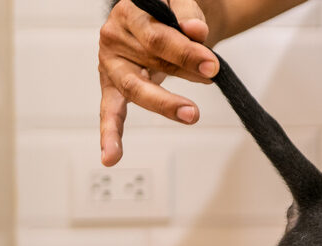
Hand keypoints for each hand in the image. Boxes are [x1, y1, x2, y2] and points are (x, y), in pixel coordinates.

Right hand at [99, 0, 219, 165]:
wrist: (171, 17)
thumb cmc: (174, 10)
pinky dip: (110, 134)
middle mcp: (113, 37)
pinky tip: (111, 156)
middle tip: (210, 77)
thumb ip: (187, 13)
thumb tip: (196, 31)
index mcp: (128, 13)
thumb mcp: (182, 3)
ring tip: (191, 113)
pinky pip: (110, 111)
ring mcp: (111, 64)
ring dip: (166, 102)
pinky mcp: (114, 86)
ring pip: (137, 88)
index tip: (211, 63)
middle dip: (182, 70)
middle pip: (148, 61)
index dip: (184, 50)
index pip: (156, 36)